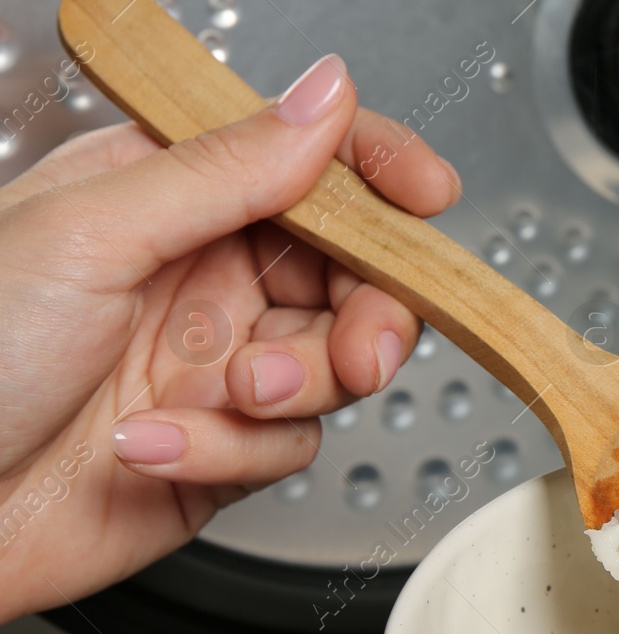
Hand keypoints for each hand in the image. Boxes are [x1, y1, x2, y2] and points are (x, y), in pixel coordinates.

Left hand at [0, 55, 457, 622]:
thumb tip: (324, 99)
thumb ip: (226, 170)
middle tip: (362, 346)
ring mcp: (215, 367)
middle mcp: (201, 278)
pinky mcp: (223, 452)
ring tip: (229, 394)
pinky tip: (153, 447)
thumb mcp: (94, 232)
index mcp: (166, 197)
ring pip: (335, 369)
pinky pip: (286, 449)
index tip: (426, 197)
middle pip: (350, 277)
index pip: (304, 164)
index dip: (376, 175)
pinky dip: (230, 452)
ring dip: (292, 388)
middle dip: (369, 313)